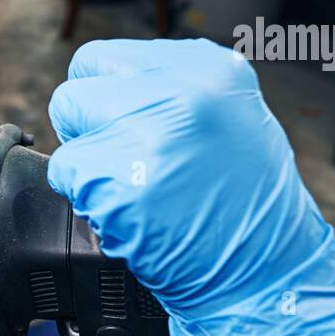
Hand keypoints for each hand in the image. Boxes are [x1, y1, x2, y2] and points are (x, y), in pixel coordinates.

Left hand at [47, 39, 334, 335]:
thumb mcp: (230, 119)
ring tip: (138, 191)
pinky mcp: (120, 183)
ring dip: (88, 170)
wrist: (267, 277)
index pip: (102, 58)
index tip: (124, 125)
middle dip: (87, 130)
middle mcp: (180, 92)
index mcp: (209, 69)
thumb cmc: (248, 206)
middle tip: (125, 163)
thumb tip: (108, 84)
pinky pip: (67, 179)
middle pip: (75, 91)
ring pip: (68, 138)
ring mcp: (148, 136)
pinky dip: (88, 203)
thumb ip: (172, 90)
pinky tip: (133, 215)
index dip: (104, 99)